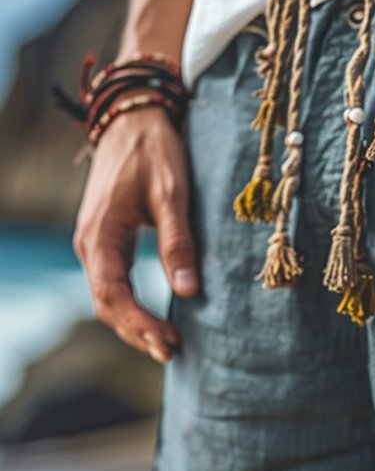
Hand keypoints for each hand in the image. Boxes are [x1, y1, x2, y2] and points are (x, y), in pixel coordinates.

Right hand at [72, 106, 197, 363]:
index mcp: (100, 233)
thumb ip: (178, 243)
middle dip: (136, 331)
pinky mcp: (105, 239)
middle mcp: (90, 243)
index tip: (166, 342)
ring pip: (107, 296)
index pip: (113, 294)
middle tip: (170, 352)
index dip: (138, 323)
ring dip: (133, 322)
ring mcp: (94, 242)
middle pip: (106, 302)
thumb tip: (188, 291)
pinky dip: (130, 305)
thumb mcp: (172, 195)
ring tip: (165, 344)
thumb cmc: (154, 152)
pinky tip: (152, 318)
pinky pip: (112, 282)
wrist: (133, 118)